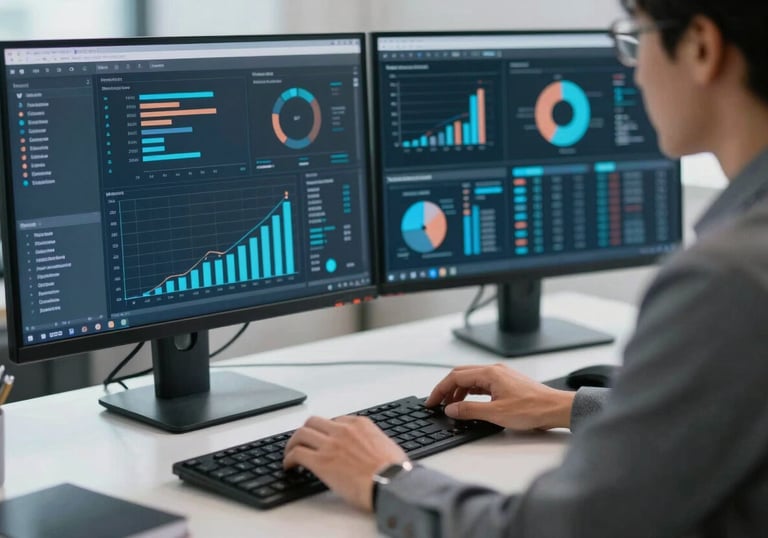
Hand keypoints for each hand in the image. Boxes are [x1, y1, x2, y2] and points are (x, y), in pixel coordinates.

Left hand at [283, 415, 407, 511]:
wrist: (390, 483)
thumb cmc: (393, 471)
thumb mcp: (387, 445)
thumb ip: (373, 442)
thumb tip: (372, 450)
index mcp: (360, 424)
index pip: (335, 420)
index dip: (326, 431)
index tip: (323, 439)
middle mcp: (343, 430)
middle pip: (313, 422)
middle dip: (306, 431)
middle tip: (302, 442)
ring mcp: (330, 444)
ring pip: (301, 434)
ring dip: (293, 443)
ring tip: (290, 453)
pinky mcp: (321, 461)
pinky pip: (297, 453)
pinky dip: (289, 459)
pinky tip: (289, 466)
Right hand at [425, 364, 575, 429]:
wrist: (555, 409)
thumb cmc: (532, 409)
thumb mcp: (496, 413)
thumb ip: (469, 411)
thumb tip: (451, 409)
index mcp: (490, 373)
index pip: (455, 377)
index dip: (440, 390)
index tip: (431, 402)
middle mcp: (494, 370)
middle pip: (461, 375)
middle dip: (446, 389)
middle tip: (436, 403)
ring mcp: (501, 376)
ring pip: (471, 379)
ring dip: (458, 392)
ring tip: (451, 407)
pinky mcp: (506, 383)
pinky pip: (482, 384)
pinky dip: (470, 393)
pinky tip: (468, 403)